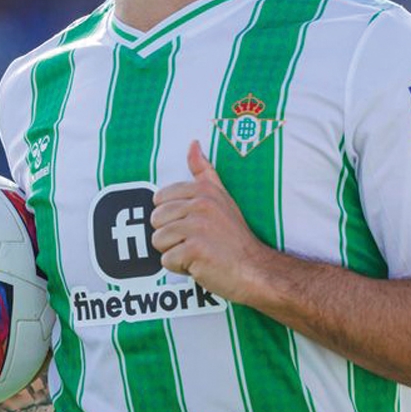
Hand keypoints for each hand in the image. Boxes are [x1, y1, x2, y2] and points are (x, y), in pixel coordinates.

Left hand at [150, 140, 274, 303]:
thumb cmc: (235, 237)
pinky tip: (200, 264)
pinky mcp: (195, 250)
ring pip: (158, 240)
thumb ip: (204, 171)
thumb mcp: (222, 197)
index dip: (172, 217)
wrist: (255, 268)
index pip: (160, 199)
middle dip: (170, 236)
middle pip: (156, 220)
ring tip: (197, 252)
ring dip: (174, 252)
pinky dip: (180, 267)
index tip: (193, 225)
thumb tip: (193, 143)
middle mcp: (200, 205)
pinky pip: (167, 260)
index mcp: (203, 190)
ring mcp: (197, 227)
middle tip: (195, 241)